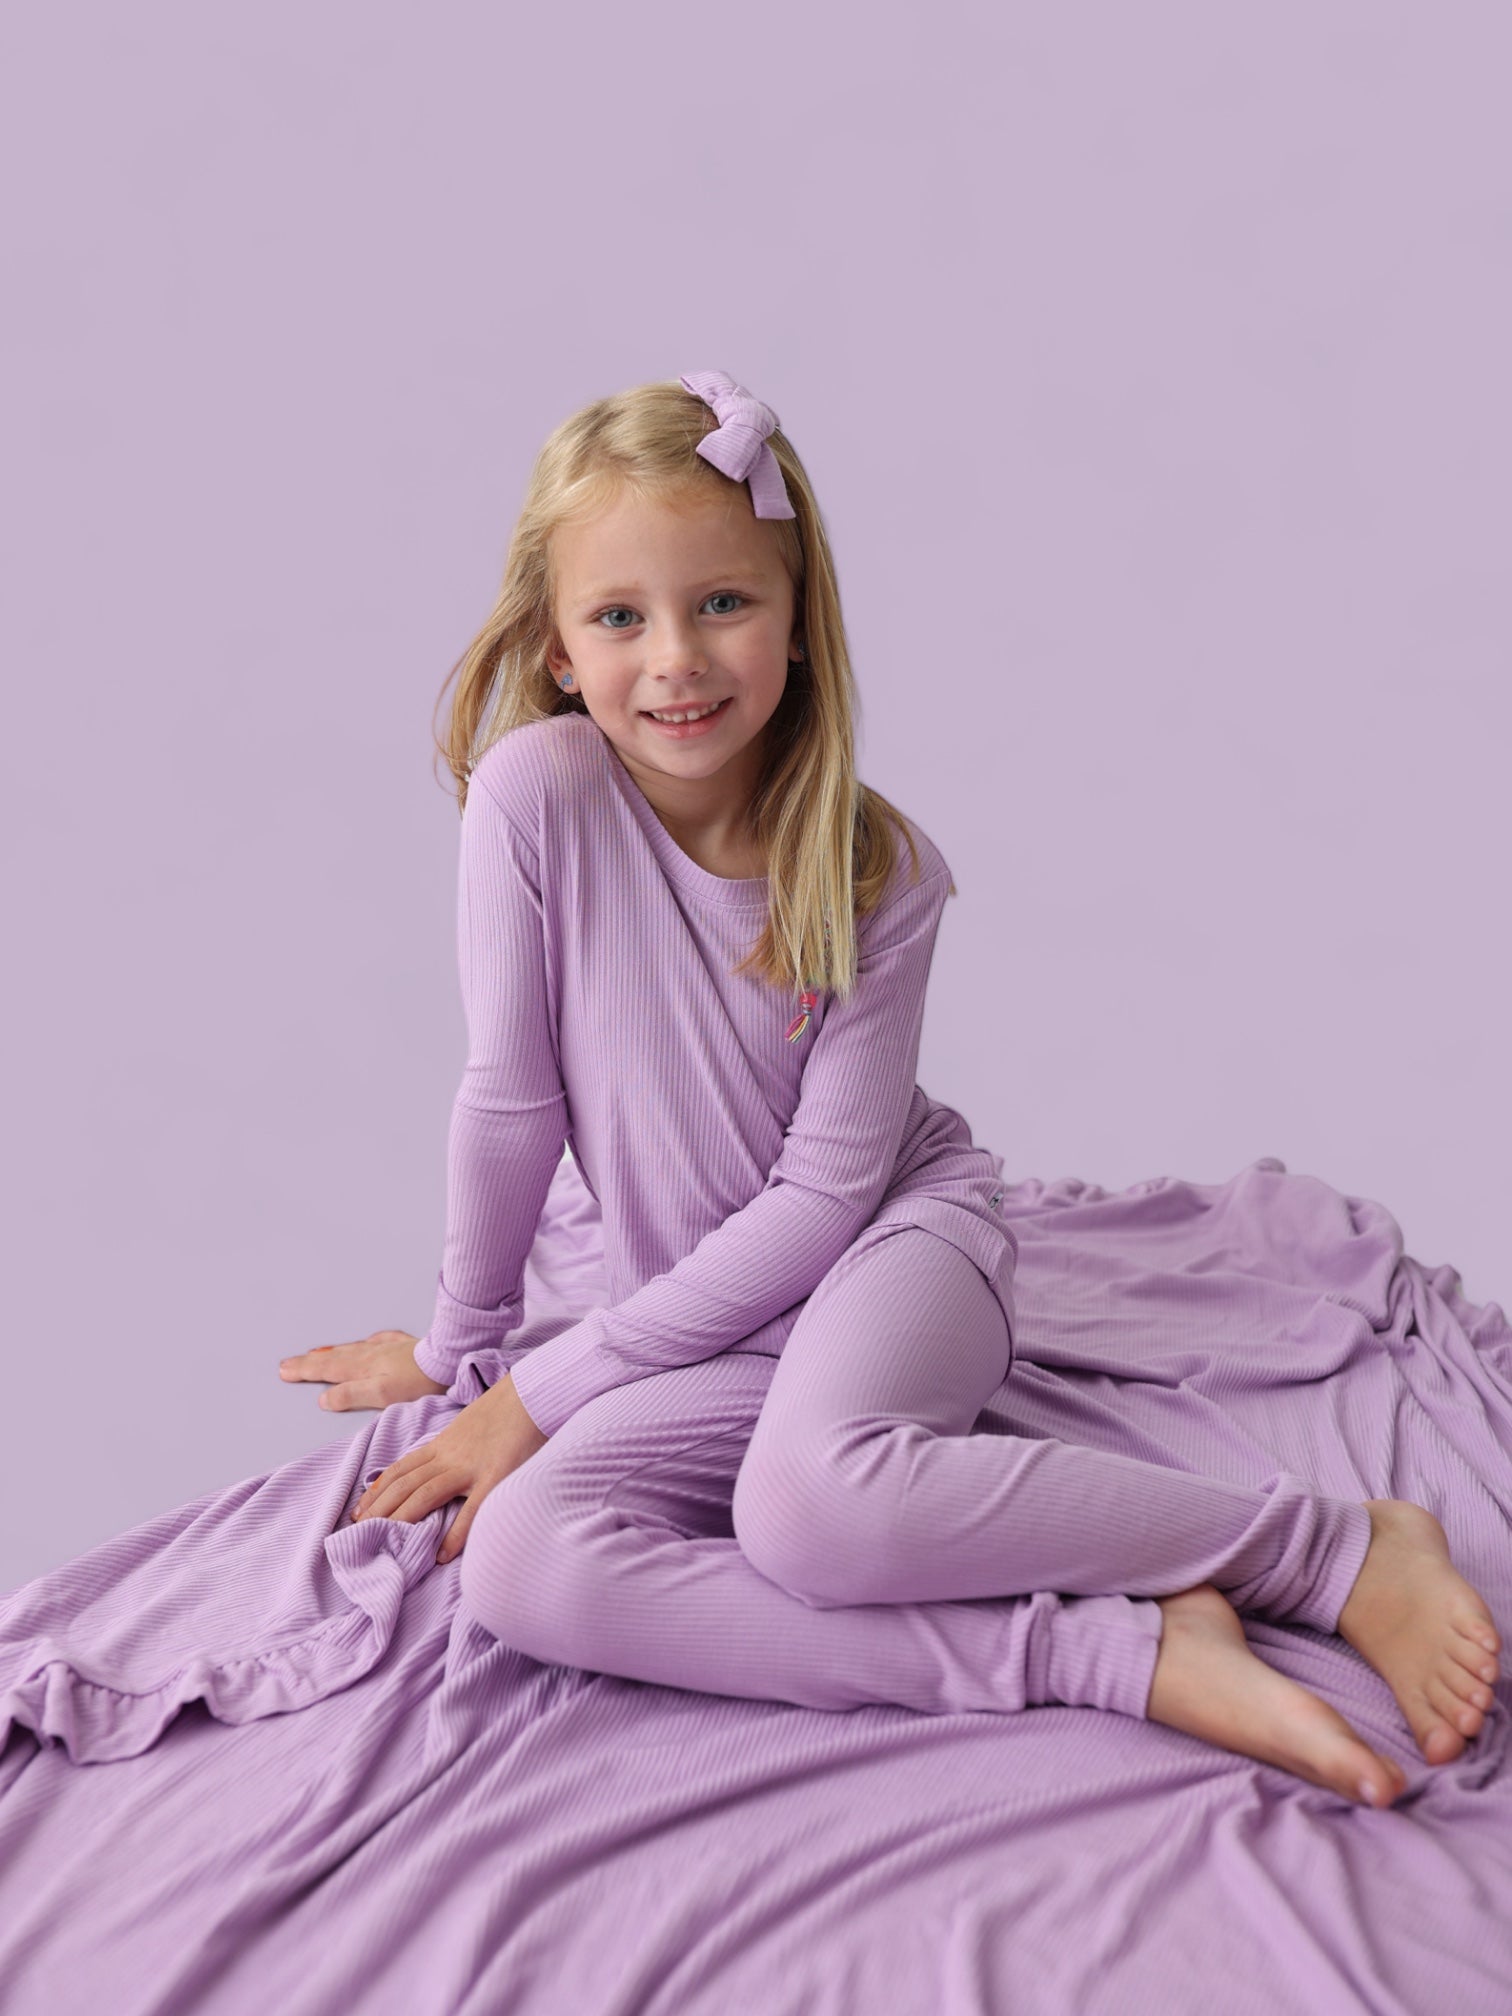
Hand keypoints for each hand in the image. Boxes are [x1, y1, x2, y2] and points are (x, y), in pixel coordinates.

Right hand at [279, 1328, 448, 1410]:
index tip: (284, 1371)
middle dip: (308, 1361)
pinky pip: (376, 1341)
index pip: (325, 1370)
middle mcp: (369, 1355)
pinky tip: (364, 1341)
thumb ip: (351, 1395)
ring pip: (350, 1349)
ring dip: (329, 1352)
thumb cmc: (418, 1381)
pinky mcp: (403, 1346)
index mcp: (360, 1368)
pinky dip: (364, 1343)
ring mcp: (386, 1348)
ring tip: (314, 1353)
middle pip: (332, 1358)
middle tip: (287, 1363)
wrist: (447, 1359)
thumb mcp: (381, 1395)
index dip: (303, 1371)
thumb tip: (324, 1398)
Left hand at [349, 1373, 548, 1563]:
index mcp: (442, 1445)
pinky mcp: (496, 1476)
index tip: (359, 1510)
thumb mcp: (468, 1428)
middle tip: (358, 1531)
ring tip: (387, 1542)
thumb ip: (451, 1448)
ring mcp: (471, 1467)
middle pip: (405, 1484)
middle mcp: (450, 1456)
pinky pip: (472, 1508)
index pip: (400, 1469)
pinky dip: (456, 1533)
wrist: (531, 1393)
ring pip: (426, 1494)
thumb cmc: (505, 1411)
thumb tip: (437, 1468)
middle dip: (379, 1508)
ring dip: (403, 1519)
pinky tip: (443, 1554)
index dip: (376, 1491)